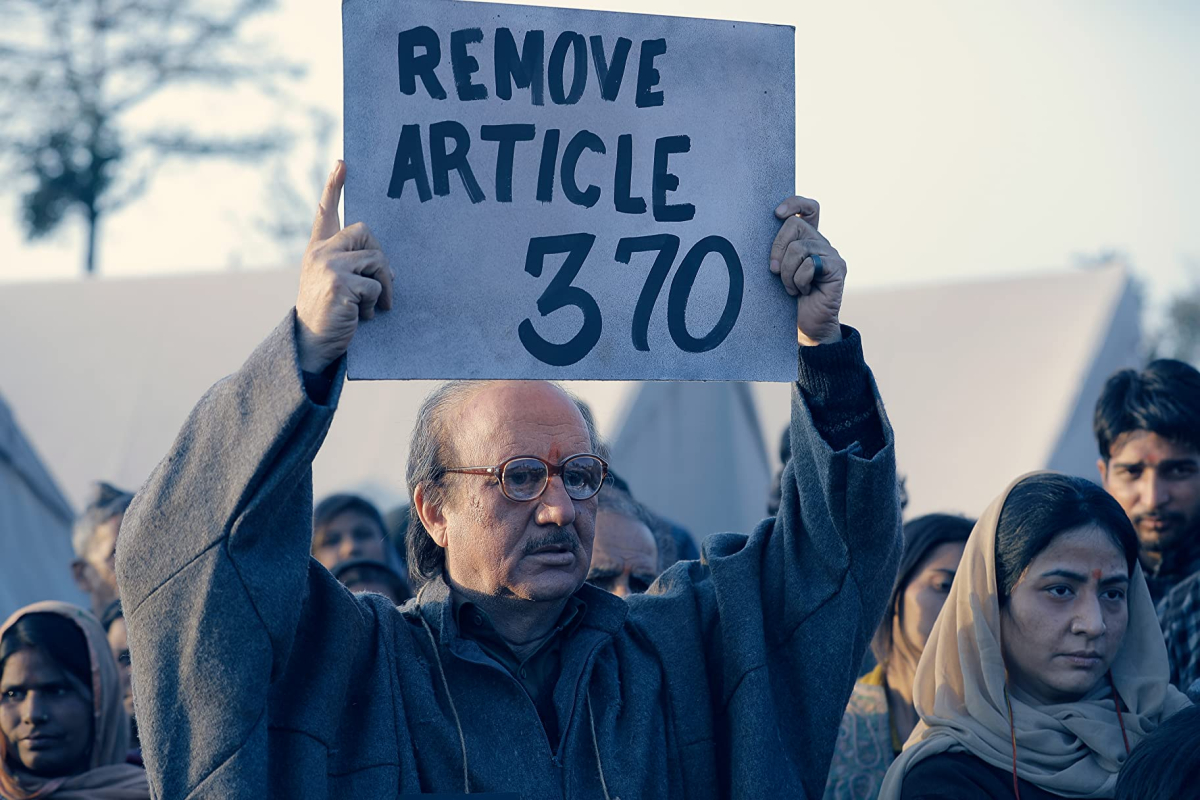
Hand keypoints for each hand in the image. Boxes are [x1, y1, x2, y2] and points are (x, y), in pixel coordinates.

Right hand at [296, 161, 393, 372]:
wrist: (312, 343)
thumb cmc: (330, 315)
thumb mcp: (335, 284)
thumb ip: (352, 266)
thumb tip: (388, 264)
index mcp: (318, 250)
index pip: (325, 212)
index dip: (333, 186)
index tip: (342, 163)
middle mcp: (320, 252)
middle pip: (364, 232)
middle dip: (379, 257)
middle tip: (382, 283)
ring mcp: (328, 266)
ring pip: (375, 259)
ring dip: (383, 286)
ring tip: (373, 306)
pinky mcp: (339, 283)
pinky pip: (374, 285)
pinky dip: (376, 303)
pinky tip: (363, 317)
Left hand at [770, 196, 845, 345]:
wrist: (808, 327)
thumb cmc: (787, 300)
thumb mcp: (778, 271)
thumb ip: (776, 251)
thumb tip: (754, 231)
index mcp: (808, 240)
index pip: (808, 208)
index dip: (794, 203)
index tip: (777, 214)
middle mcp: (821, 243)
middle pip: (794, 225)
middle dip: (777, 248)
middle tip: (775, 271)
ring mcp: (832, 255)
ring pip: (799, 248)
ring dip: (787, 273)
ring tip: (792, 288)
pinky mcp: (838, 268)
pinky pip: (809, 265)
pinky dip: (798, 281)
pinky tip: (803, 293)